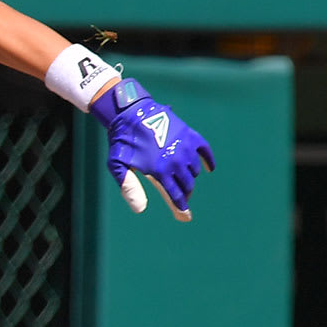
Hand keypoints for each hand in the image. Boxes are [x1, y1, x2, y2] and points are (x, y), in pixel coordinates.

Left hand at [94, 79, 215, 221]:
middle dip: (185, 192)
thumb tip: (140, 209)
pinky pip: (205, 151)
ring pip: (195, 170)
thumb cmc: (122, 142)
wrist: (132, 113)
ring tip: (183, 179)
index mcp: (160, 171)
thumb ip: (129, 187)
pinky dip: (208, 160)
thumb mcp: (118, 166)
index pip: (175, 194)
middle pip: (188, 184)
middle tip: (182, 196)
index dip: (180, 206)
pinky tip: (209, 168)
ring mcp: (186, 147)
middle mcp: (177, 161)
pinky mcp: (191, 135)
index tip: (184, 214)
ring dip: (190, 177)